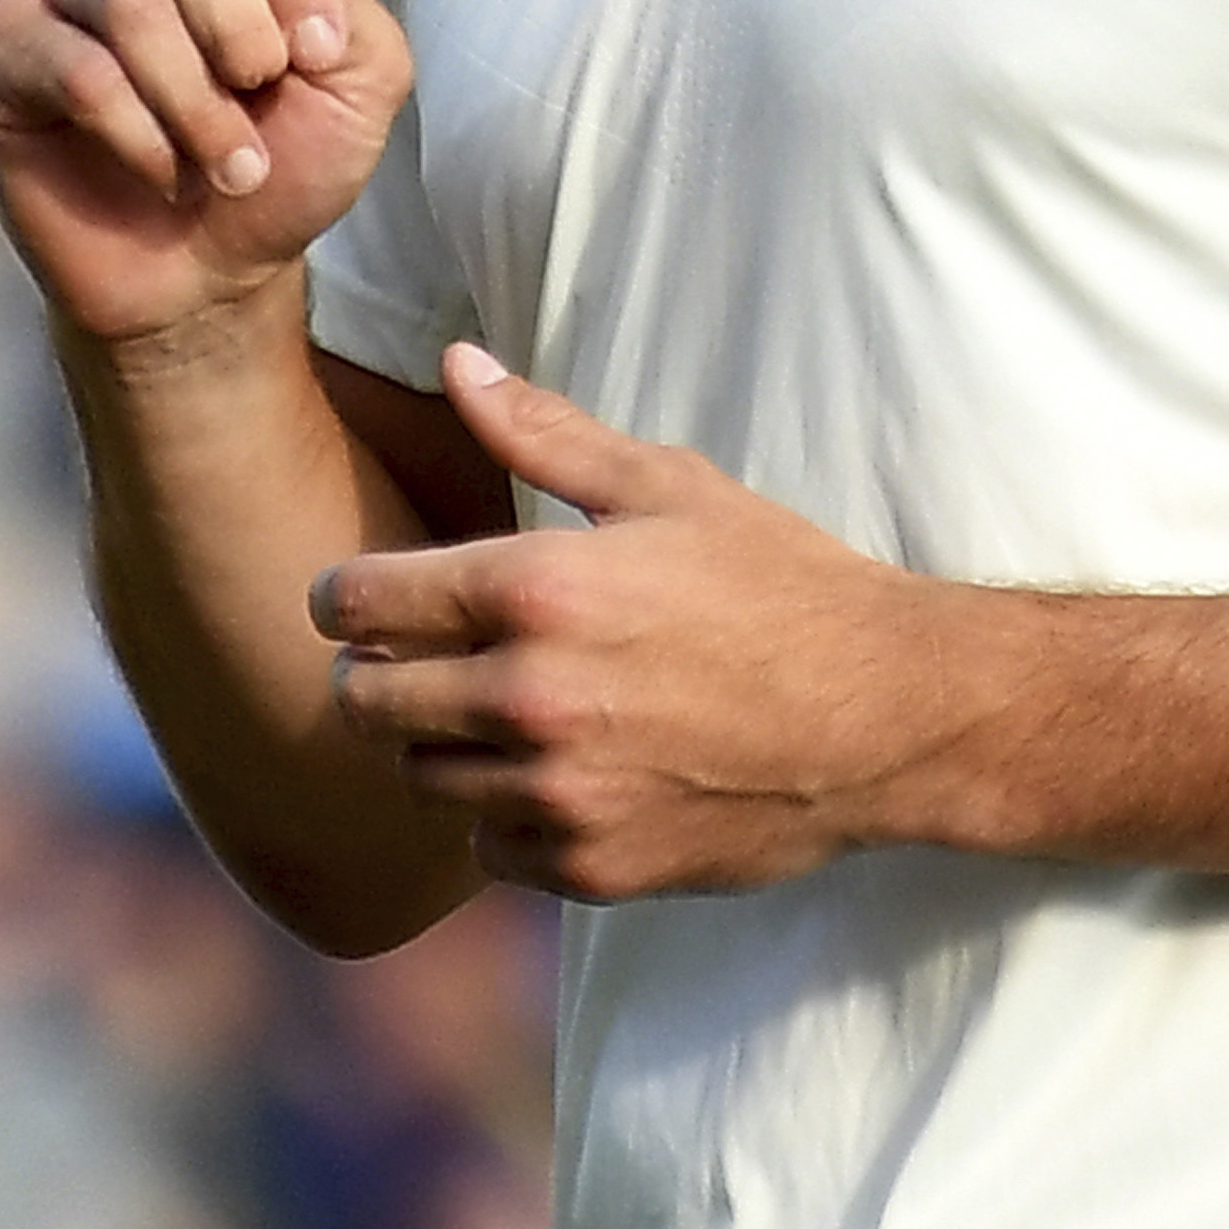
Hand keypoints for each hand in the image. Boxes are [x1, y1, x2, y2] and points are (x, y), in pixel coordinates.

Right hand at [0, 0, 414, 353]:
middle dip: (240, 32)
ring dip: (194, 103)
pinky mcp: (3, 42)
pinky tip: (162, 172)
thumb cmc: (281, 163)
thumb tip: (293, 15)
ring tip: (225, 166)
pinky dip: (139, 137)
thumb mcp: (360, 87)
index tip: (318, 57)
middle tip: (259, 99)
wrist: (203, 272)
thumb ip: (350, 18)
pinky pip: (75, 70)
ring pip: (128, 1)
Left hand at [315, 346, 980, 900]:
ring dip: (439, 745)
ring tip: (493, 712)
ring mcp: (557, 793)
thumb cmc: (779, 585)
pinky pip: (490, 847)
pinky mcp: (591, 866)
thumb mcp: (666, 487)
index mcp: (534, 590)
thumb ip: (542, 432)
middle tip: (413, 660)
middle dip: (374, 675)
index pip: (359, 604)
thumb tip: (456, 362)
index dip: (343, 599)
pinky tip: (555, 773)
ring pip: (421, 778)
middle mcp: (528, 698)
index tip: (357, 601)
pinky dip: (504, 815)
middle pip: (365, 703)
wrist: (885, 715)